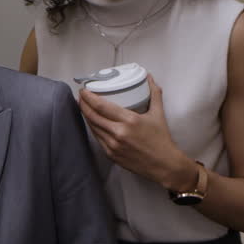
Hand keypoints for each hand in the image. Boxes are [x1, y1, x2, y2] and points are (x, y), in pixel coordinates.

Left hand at [79, 75, 193, 190]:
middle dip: (83, 104)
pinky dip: (93, 128)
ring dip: (86, 116)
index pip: (101, 106)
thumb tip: (150, 78)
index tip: (83, 90)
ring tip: (84, 106)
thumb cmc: (161, 139)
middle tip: (81, 96)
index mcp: (129, 120)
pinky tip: (92, 122)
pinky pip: (97, 138)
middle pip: (93, 116)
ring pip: (93, 127)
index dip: (89, 97)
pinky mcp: (110, 154)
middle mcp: (118, 133)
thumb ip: (154, 94)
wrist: (163, 165)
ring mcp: (113, 145)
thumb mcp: (158, 114)